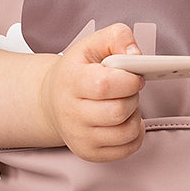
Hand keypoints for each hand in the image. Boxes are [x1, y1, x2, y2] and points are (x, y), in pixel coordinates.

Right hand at [38, 23, 144, 161]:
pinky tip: (125, 120)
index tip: (134, 75)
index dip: (129, 80)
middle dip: (133, 97)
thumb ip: (118, 37)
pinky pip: (128, 148)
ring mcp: (79, 136)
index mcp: (71, 81)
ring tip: (124, 104)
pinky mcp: (89, 152)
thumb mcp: (92, 44)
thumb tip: (136, 55)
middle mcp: (71, 112)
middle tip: (128, 89)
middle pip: (119, 111)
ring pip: (126, 132)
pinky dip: (135, 133)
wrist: (53, 100)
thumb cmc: (77, 71)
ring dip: (135, 116)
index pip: (105, 85)